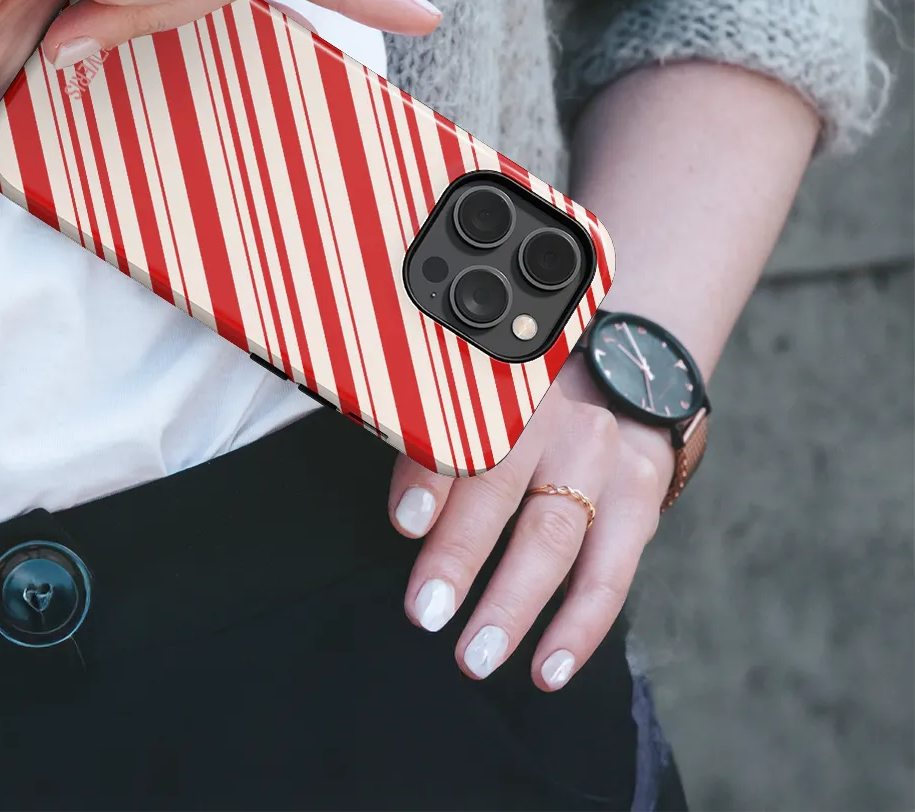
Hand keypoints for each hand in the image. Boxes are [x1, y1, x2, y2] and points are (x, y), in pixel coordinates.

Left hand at [387, 358, 674, 685]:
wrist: (617, 374)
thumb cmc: (515, 402)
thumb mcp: (473, 402)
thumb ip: (434, 445)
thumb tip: (407, 518)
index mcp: (499, 382)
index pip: (459, 429)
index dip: (432, 476)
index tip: (405, 524)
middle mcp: (553, 411)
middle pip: (501, 483)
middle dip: (461, 553)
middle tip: (426, 612)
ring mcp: (601, 452)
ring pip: (554, 535)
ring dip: (513, 602)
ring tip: (475, 656)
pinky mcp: (638, 492)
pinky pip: (610, 572)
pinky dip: (579, 627)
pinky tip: (547, 669)